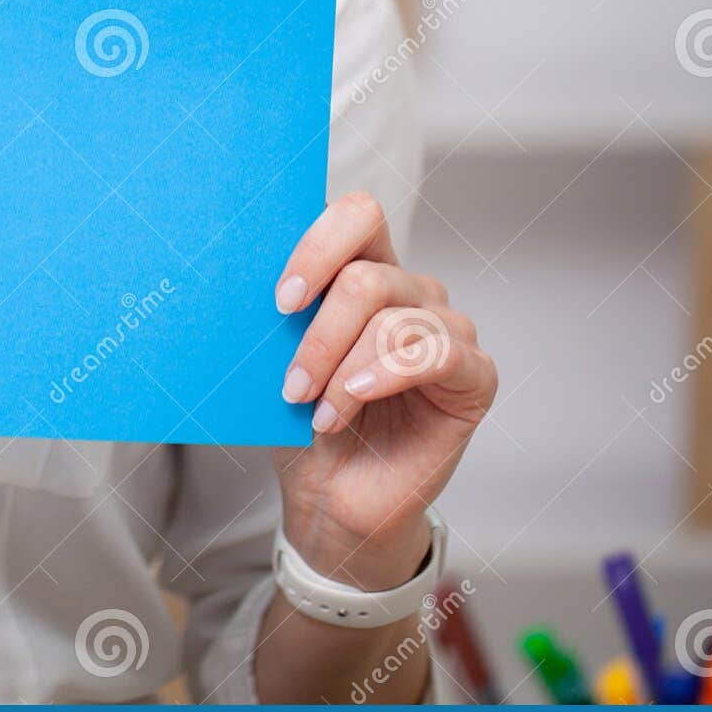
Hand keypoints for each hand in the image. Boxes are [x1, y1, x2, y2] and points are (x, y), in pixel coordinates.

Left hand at [269, 191, 497, 590]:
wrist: (329, 496)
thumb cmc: (300, 422)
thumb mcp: (275, 360)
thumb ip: (277, 316)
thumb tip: (237, 280)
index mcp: (364, 270)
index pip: (358, 216)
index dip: (318, 247)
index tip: (281, 301)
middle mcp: (410, 291)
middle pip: (366, 276)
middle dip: (318, 333)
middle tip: (290, 381)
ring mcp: (447, 330)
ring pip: (392, 319)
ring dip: (340, 368)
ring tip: (315, 412)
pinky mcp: (474, 375)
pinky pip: (435, 353)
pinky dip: (383, 376)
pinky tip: (352, 401)